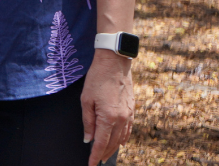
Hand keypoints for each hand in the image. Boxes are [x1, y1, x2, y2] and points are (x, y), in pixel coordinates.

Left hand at [82, 50, 133, 165]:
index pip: (101, 143)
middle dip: (104, 153)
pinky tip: (119, 142)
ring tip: (105, 154)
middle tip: (95, 161)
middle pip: (112, 143)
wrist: (114, 63)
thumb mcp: (86, 99)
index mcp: (108, 117)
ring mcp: (129, 115)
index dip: (95, 155)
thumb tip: (88, 139)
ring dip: (113, 148)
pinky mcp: (132, 110)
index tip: (90, 164)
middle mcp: (121, 119)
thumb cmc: (97, 79)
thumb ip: (88, 121)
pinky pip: (128, 130)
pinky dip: (123, 138)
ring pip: (121, 138)